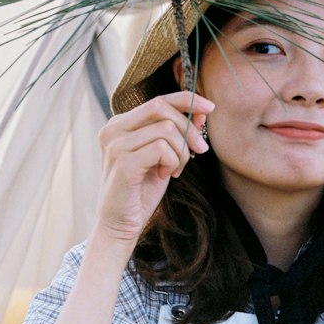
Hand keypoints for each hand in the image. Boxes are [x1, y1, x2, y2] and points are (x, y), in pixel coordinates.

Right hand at [93, 91, 211, 244]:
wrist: (120, 224)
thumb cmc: (141, 191)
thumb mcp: (164, 157)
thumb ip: (178, 133)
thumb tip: (202, 112)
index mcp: (120, 124)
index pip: (157, 100)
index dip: (186, 100)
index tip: (209, 108)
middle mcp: (113, 129)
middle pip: (161, 108)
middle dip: (188, 128)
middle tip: (200, 150)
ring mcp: (115, 144)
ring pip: (166, 129)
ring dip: (181, 152)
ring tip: (174, 170)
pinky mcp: (122, 161)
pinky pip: (162, 148)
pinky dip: (173, 162)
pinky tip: (165, 176)